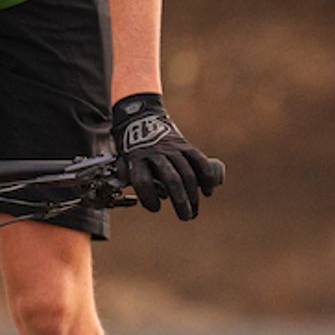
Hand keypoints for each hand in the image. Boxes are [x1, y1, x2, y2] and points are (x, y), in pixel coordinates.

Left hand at [109, 93, 220, 219]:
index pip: (143, 181)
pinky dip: (206, 177)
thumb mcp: (127, 161)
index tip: (155, 208)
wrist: (141, 117)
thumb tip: (162, 198)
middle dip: (181, 201)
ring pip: (187, 173)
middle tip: (186, 217)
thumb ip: (141, 180)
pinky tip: (208, 191)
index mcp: (137, 158)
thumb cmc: (132, 146)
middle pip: (171, 179)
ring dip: (194, 195)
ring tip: (194, 210)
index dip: (149, 198)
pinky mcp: (185, 144)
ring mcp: (172, 148)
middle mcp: (155, 153)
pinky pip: (199, 161)